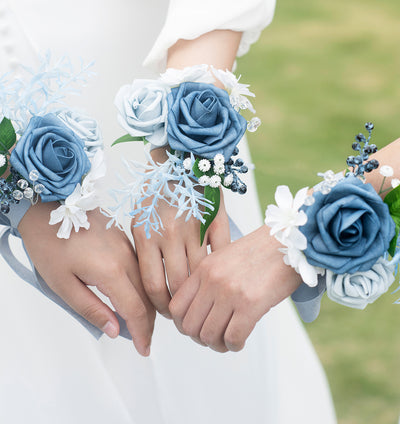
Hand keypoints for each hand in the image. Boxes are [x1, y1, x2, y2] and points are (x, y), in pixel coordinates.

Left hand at [19, 203, 154, 355]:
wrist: (48, 207)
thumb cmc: (50, 244)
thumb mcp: (63, 285)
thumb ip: (91, 309)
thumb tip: (115, 329)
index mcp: (111, 270)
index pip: (136, 310)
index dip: (142, 333)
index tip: (143, 349)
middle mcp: (125, 256)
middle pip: (147, 296)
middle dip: (148, 322)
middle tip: (142, 340)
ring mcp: (127, 244)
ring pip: (145, 280)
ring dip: (146, 303)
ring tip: (139, 323)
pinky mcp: (124, 237)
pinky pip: (139, 266)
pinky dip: (141, 285)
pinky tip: (133, 295)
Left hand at [133, 148, 230, 317]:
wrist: (176, 158)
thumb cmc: (154, 192)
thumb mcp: (139, 221)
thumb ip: (145, 253)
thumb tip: (152, 290)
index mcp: (147, 234)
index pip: (153, 284)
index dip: (158, 305)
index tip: (163, 312)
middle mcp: (170, 233)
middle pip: (178, 284)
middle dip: (180, 304)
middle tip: (182, 313)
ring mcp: (194, 226)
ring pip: (200, 274)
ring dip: (200, 292)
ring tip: (199, 300)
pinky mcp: (215, 219)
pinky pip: (220, 253)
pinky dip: (219, 269)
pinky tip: (216, 279)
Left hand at [169, 225, 301, 352]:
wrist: (288, 242)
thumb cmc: (259, 253)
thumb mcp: (224, 258)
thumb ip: (208, 281)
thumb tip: (198, 313)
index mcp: (204, 268)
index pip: (176, 307)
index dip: (183, 324)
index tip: (197, 327)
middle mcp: (213, 279)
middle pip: (190, 326)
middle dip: (200, 338)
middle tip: (215, 338)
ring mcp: (230, 292)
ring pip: (209, 336)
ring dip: (218, 345)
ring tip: (229, 340)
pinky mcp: (250, 304)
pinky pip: (232, 338)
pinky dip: (235, 345)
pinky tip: (241, 339)